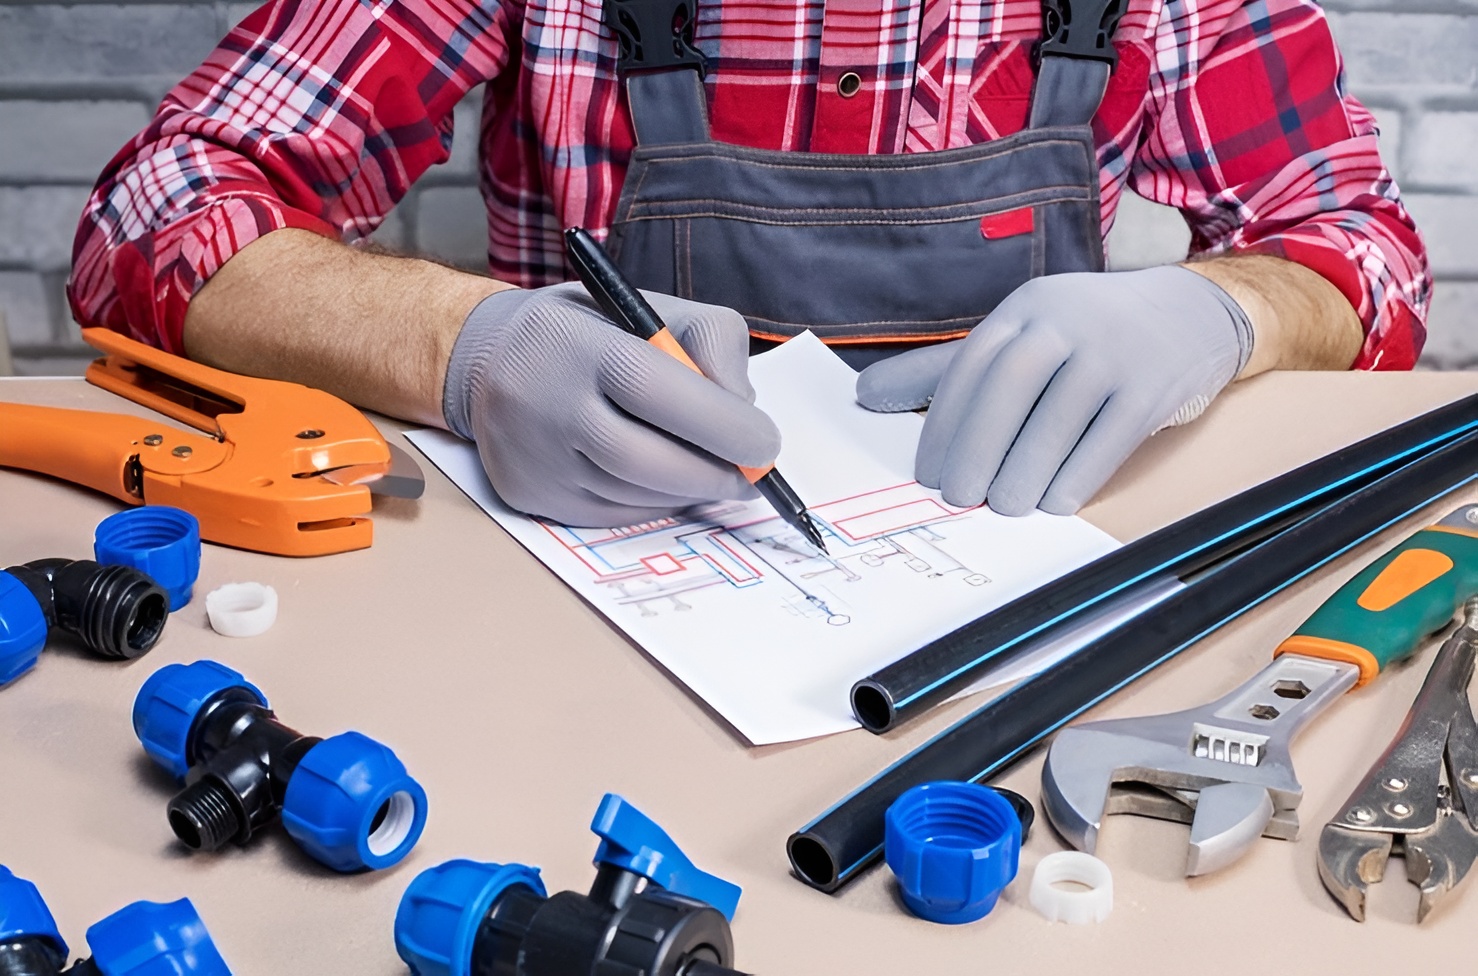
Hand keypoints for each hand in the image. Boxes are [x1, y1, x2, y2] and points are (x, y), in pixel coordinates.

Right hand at [443, 283, 779, 525]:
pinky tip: (664, 482)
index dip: (721, 424)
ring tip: (712, 473)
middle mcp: (544, 401)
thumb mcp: (653, 309)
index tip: (765, 443)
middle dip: (712, 474)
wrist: (489, 360)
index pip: (656, 390)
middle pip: (643, 459)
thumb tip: (744, 414)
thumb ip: (713, 344)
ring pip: (632, 494)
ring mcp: (532, 455)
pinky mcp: (528, 494)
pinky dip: (653, 504)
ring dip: (687, 491)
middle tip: (752, 478)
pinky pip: (611, 515)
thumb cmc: (592, 333)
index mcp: (577, 343)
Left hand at [856, 265, 1252, 515]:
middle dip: (978, 448)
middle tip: (959, 496)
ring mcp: (1114, 351)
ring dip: (1025, 471)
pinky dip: (1079, 474)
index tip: (927, 472)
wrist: (1191, 312)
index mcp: (1025, 309)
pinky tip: (1056, 502)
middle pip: (1009, 387)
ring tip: (1004, 506)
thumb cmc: (1087, 334)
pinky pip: (1109, 436)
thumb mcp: (1021, 334)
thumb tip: (867, 395)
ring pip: (1058, 417)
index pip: (970, 365)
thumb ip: (945, 368)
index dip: (943, 423)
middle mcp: (1066, 322)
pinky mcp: (1152, 385)